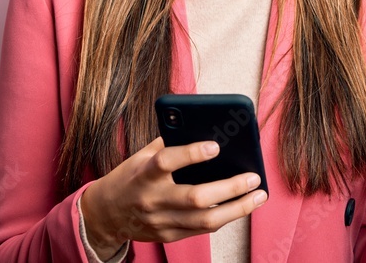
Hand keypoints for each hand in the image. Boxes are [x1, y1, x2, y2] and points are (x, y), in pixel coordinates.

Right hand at [79, 136, 267, 257]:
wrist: (107, 214)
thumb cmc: (130, 177)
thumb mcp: (142, 156)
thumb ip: (169, 143)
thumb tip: (204, 129)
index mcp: (144, 174)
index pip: (167, 162)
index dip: (190, 154)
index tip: (215, 146)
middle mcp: (153, 200)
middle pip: (195, 198)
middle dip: (230, 188)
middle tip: (253, 177)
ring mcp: (161, 222)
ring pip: (206, 220)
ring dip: (237, 208)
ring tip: (258, 195)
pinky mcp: (169, 236)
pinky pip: (203, 229)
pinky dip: (225, 217)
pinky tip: (241, 206)